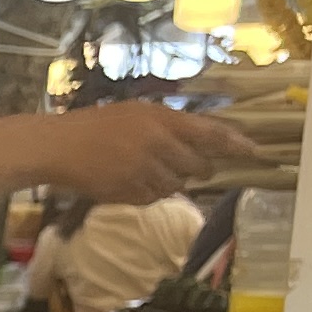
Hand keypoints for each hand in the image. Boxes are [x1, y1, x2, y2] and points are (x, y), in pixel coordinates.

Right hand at [48, 101, 260, 205]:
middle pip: (199, 166)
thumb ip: (171, 124)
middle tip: (188, 166)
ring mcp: (144, 171)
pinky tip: (130, 182)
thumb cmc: (96, 125)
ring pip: (176, 186)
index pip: (211, 134)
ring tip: (146, 171)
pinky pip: (154, 198)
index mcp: (162, 120)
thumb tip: (206, 141)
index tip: (254, 152)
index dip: (235, 144)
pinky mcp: (129, 192)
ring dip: (169, 182)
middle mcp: (159, 145)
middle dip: (197, 168)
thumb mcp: (137, 113)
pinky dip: (148, 193)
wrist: (56, 147)